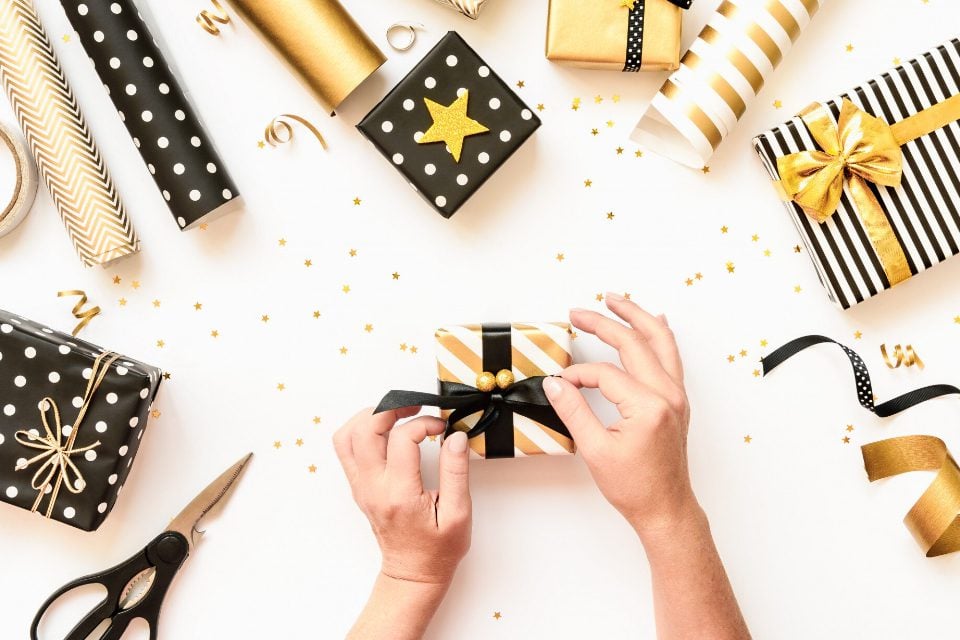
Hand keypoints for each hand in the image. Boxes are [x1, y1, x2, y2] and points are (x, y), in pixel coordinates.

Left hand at [333, 407, 471, 585]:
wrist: (413, 574)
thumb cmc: (437, 549)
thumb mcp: (459, 514)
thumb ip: (455, 472)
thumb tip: (455, 437)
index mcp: (399, 493)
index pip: (401, 439)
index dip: (425, 423)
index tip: (442, 428)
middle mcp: (373, 487)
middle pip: (365, 429)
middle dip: (391, 408)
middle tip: (416, 406)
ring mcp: (361, 486)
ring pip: (347, 435)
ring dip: (371, 416)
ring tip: (397, 413)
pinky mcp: (359, 486)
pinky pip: (346, 448)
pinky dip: (362, 429)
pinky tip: (385, 429)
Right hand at [543, 294, 698, 539]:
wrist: (666, 508)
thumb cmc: (635, 487)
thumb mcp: (595, 450)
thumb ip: (574, 411)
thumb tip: (555, 384)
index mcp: (649, 406)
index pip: (605, 374)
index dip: (577, 376)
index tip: (560, 385)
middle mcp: (668, 394)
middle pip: (635, 343)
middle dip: (604, 323)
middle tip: (579, 311)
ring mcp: (677, 395)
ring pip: (660, 341)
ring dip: (637, 317)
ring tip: (616, 301)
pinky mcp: (677, 400)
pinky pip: (671, 356)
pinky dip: (660, 335)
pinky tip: (655, 321)